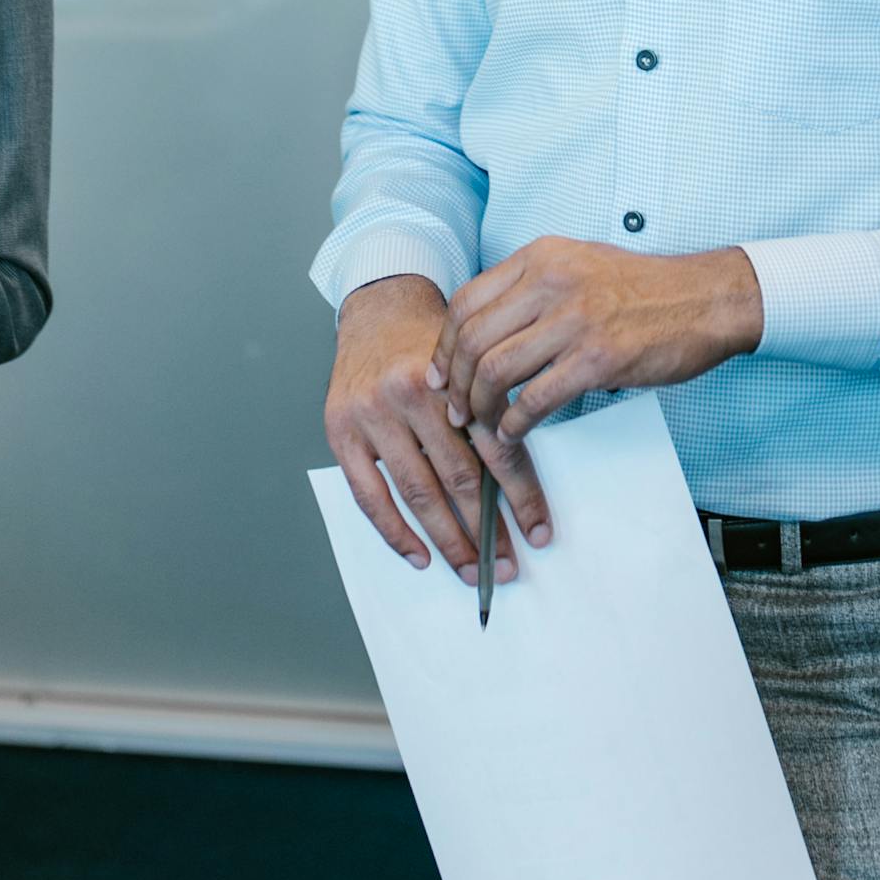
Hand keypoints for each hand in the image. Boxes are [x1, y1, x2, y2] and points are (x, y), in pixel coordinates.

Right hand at [324, 274, 552, 584]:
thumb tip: (523, 484)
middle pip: (457, 477)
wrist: (378, 309)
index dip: (520, 496)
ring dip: (448, 541)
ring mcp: (371, 416)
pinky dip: (395, 533)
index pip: (494, 448)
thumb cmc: (433, 340)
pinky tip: (421, 556)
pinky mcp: (341, 435)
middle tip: (508, 564)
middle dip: (487, 529)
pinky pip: (369, 498)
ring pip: (417, 493)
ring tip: (472, 570)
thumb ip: (493, 408)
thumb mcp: (472, 360)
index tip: (539, 532)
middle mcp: (408, 395)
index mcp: (451, 377)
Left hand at [427, 238, 763, 438]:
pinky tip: (515, 431)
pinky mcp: (598, 358)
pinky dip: (515, 422)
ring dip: (480, 406)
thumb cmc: (646, 289)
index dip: (444, 345)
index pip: (468, 301)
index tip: (440, 374)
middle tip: (454, 409)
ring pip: (496, 369)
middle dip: (454, 382)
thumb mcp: (581, 264)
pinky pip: (535, 398)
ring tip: (482, 424)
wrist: (706, 299)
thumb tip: (488, 327)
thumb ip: (534, 286)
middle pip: (472, 338)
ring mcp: (575, 319)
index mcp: (542, 256)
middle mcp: (551, 282)